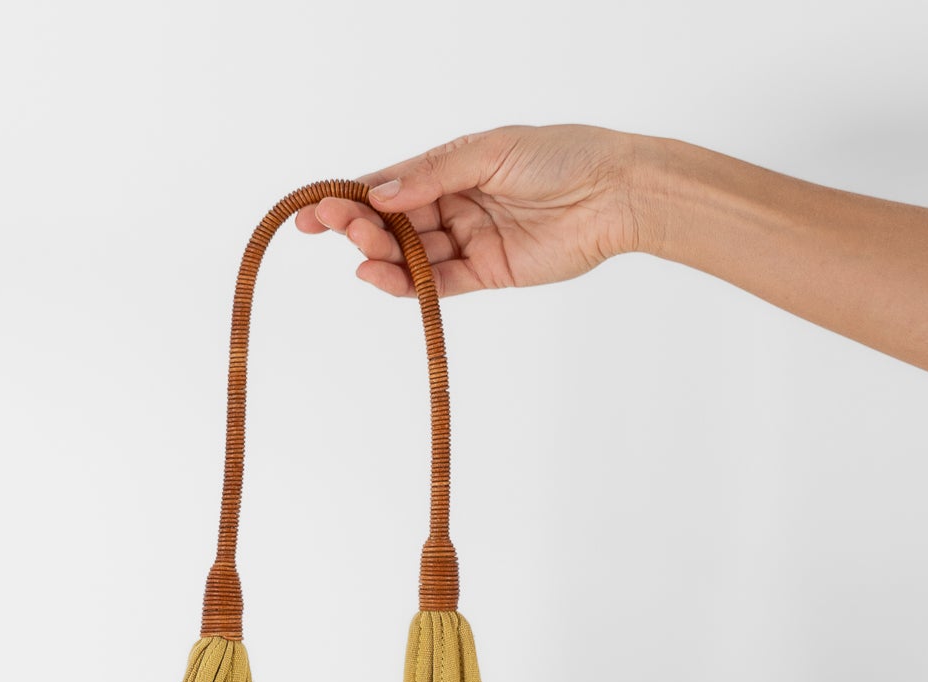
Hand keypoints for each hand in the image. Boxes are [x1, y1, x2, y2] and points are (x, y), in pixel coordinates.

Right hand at [296, 124, 648, 296]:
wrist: (613, 194)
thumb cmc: (561, 157)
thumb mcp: (489, 153)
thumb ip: (433, 175)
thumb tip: (380, 193)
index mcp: (453, 167)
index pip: (391, 184)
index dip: (351, 197)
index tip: (314, 208)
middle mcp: (455, 204)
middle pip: (394, 222)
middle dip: (360, 227)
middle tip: (334, 229)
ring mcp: (469, 241)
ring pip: (411, 254)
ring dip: (381, 255)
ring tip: (360, 254)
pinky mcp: (486, 273)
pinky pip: (437, 282)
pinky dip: (407, 283)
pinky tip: (380, 275)